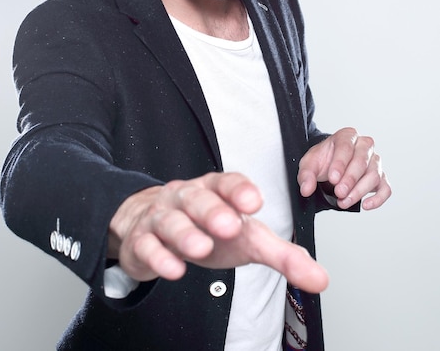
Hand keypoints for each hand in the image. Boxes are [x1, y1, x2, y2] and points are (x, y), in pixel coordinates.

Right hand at [108, 171, 327, 293]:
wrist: (151, 225)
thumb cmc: (206, 228)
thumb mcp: (246, 239)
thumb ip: (282, 256)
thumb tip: (321, 280)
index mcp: (215, 191)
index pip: (227, 183)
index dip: (239, 190)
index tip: (254, 202)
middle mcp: (187, 197)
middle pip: (198, 198)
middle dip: (213, 210)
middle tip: (230, 225)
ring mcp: (162, 216)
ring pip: (170, 219)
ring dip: (185, 233)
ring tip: (200, 248)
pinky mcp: (142, 240)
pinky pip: (147, 244)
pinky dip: (158, 256)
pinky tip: (173, 268)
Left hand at [298, 127, 391, 209]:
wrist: (331, 167)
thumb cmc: (323, 161)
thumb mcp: (309, 164)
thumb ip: (306, 175)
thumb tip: (306, 189)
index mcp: (347, 136)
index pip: (346, 146)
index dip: (340, 163)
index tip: (333, 178)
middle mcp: (364, 145)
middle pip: (362, 160)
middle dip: (350, 179)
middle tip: (339, 192)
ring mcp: (374, 161)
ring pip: (374, 175)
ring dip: (359, 191)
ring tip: (343, 201)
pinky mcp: (380, 177)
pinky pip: (386, 188)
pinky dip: (378, 198)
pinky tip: (365, 205)